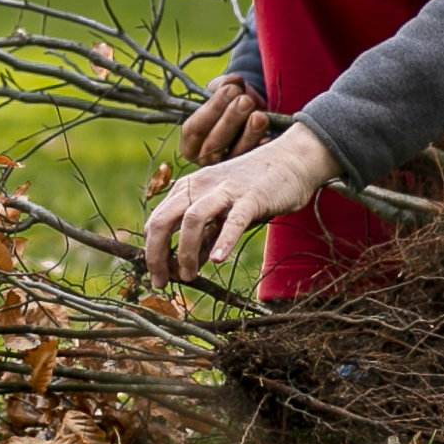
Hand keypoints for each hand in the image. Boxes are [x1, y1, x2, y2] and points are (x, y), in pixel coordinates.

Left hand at [143, 124, 338, 284]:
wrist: (291, 160)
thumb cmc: (254, 189)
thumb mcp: (222, 212)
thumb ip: (205, 235)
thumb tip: (188, 265)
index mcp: (188, 188)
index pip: (157, 221)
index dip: (152, 251)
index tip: (158, 275)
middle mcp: (200, 186)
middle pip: (164, 220)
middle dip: (156, 255)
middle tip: (161, 282)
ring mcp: (225, 190)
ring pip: (192, 219)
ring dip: (185, 252)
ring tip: (188, 277)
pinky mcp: (252, 197)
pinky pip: (233, 221)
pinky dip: (223, 241)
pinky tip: (216, 261)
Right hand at [180, 74, 270, 164]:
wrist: (250, 114)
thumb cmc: (229, 103)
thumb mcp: (223, 91)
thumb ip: (223, 85)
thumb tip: (233, 81)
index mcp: (190, 142)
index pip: (194, 129)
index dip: (212, 109)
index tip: (231, 89)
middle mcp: (205, 159)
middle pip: (214, 145)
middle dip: (230, 120)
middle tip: (246, 100)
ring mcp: (228, 168)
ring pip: (236, 155)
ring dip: (249, 134)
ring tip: (259, 116)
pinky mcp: (249, 172)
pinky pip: (256, 164)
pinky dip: (263, 150)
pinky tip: (269, 139)